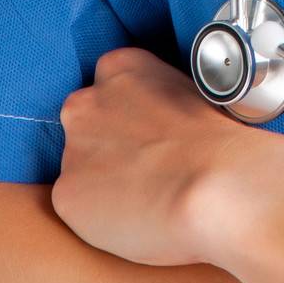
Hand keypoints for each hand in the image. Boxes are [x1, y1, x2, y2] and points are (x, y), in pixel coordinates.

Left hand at [50, 46, 283, 266]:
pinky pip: (76, 207)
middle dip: (105, 142)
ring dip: (101, 179)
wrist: (217, 182)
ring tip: (143, 195)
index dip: (127, 114)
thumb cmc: (217, 141)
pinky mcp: (66, 195)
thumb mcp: (186, 93)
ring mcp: (73, 148)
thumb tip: (151, 127)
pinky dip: (97, 216)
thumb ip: (154, 100)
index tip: (146, 132)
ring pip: (80, 167)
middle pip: (85, 122)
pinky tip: (133, 215)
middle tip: (142, 165)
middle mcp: (87, 102)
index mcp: (120, 66)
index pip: (107, 86)